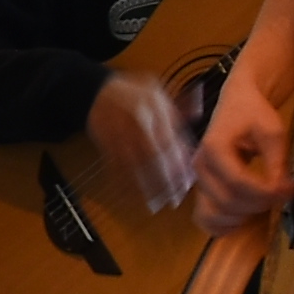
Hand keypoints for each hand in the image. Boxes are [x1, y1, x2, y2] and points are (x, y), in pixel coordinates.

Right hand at [83, 68, 194, 212]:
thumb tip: (198, 115)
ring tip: (159, 203)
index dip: (177, 165)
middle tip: (175, 200)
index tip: (187, 182)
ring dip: (147, 188)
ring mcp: (117, 135)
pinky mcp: (105, 146)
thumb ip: (178, 106)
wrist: (95, 92)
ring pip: (134, 167)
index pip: (168, 141)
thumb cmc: (132, 92)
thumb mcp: (158, 89)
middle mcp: (134, 122)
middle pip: (152, 158)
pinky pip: (117, 170)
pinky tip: (137, 197)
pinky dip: (127, 185)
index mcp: (151, 106)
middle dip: (165, 182)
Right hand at [187, 40, 293, 229]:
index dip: (265, 192)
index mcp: (214, 148)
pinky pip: (204, 219)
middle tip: (282, 193)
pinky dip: (221, 226)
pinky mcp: (202, 190)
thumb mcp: (273, 132)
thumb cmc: (255, 114)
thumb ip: (276, 162)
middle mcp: (200, 167)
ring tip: (263, 203)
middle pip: (227, 201)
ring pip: (215, 213)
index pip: (237, 182)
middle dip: (259, 204)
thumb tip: (281, 190)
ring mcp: (198, 181)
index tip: (289, 188)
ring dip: (242, 216)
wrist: (238, 104)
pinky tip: (242, 219)